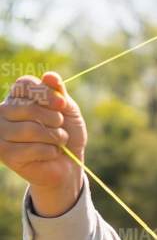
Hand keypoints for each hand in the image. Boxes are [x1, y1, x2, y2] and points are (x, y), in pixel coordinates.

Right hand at [1, 72, 86, 214]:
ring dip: (54, 137)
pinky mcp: (4, 153)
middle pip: (27, 107)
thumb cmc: (66, 133)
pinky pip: (33, 148)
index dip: (46, 93)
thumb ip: (58, 93)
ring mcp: (0, 133)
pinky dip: (50, 151)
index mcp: (17, 97)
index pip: (24, 84)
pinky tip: (50, 153)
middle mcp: (2, 112)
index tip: (62, 104)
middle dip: (53, 118)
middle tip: (59, 127)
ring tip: (57, 141)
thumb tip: (50, 75)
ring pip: (31, 129)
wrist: (67, 164)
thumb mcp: (66, 110)